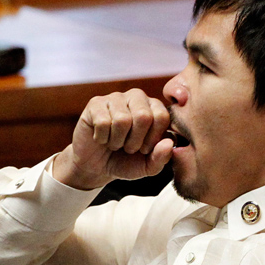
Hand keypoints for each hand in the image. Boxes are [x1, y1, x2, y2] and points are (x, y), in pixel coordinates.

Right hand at [53, 89, 173, 189]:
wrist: (96, 166)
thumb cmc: (126, 161)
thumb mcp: (147, 166)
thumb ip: (162, 157)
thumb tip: (169, 143)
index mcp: (155, 108)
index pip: (162, 117)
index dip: (152, 139)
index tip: (144, 149)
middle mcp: (137, 97)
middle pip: (143, 116)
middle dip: (135, 141)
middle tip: (128, 148)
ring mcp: (116, 98)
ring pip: (122, 120)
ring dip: (117, 141)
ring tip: (115, 143)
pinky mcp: (95, 103)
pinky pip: (102, 122)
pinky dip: (102, 138)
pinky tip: (101, 138)